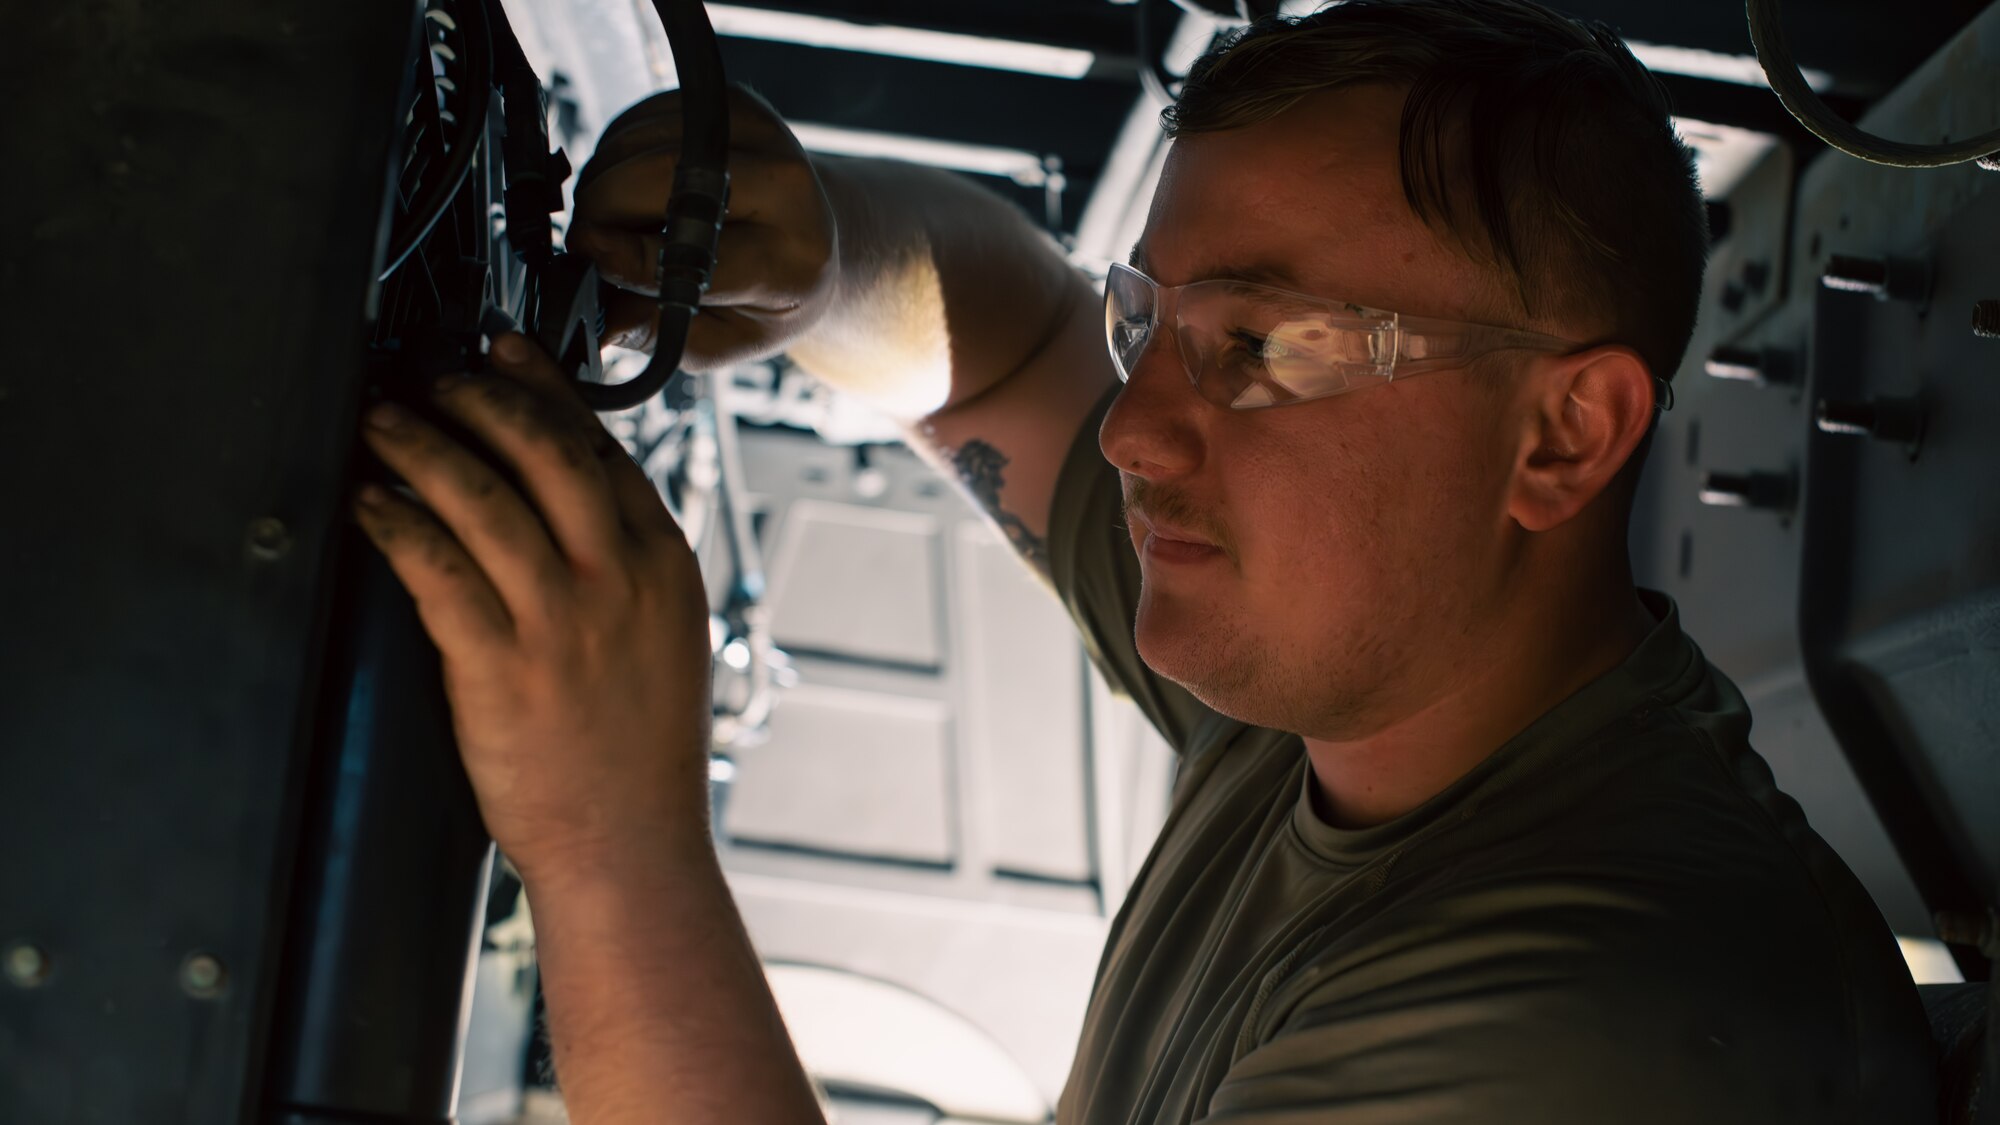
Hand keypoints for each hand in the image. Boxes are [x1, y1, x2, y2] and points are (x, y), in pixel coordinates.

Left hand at [352, 333, 713, 877]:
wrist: (631, 847)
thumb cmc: (640, 754)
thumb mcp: (665, 639)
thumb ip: (628, 566)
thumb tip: (572, 502)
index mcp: (663, 566)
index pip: (603, 448)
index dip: (545, 388)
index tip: (505, 353)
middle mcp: (617, 580)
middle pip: (545, 450)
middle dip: (480, 397)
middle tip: (435, 379)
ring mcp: (562, 622)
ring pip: (484, 497)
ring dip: (422, 446)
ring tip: (383, 424)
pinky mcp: (502, 667)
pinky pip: (436, 568)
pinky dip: (394, 523)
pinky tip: (368, 504)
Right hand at [569, 85, 837, 370]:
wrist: (813, 239)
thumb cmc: (765, 298)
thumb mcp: (723, 338)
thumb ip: (664, 333)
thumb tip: (602, 321)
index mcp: (793, 259)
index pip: (696, 250)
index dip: (629, 255)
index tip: (586, 256)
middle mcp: (787, 185)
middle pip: (659, 176)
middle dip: (601, 208)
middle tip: (584, 241)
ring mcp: (761, 133)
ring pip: (640, 142)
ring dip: (601, 181)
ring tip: (610, 222)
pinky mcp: (731, 101)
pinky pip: (642, 120)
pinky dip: (617, 155)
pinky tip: (631, 190)